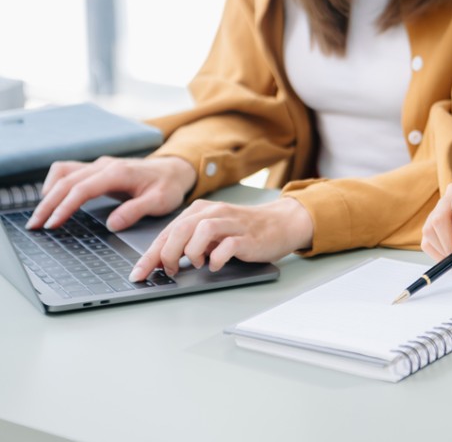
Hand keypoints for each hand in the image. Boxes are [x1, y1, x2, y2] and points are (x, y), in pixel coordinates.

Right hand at [27, 156, 196, 230]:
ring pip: (64, 173)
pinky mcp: (98, 168)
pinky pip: (69, 171)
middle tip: (35, 225)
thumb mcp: (160, 201)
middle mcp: (104, 165)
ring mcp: (100, 165)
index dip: (65, 207)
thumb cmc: (168, 186)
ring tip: (40, 215)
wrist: (175, 169)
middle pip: (67, 182)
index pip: (82, 189)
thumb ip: (136, 211)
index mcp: (118, 173)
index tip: (53, 224)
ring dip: (49, 193)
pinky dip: (56, 184)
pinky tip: (52, 199)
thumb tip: (112, 224)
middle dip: (49, 204)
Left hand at [128, 197, 313, 280]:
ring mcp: (232, 223)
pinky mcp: (248, 237)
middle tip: (169, 271)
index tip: (138, 274)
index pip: (168, 231)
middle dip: (166, 254)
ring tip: (196, 264)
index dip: (150, 254)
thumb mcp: (212, 233)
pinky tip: (216, 265)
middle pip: (181, 229)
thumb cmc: (243, 231)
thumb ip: (190, 242)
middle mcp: (214, 212)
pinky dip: (217, 258)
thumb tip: (162, 262)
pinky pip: (228, 245)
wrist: (280, 224)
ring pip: (201, 230)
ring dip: (192, 252)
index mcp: (201, 210)